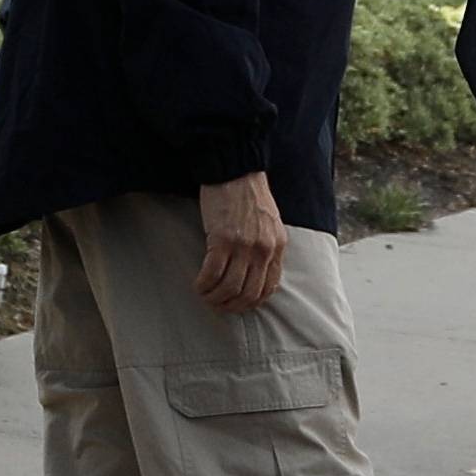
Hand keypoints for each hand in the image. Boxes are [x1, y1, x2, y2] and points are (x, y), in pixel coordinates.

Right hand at [191, 172, 287, 315]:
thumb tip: (254, 273)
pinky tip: (198, 284)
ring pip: (230, 288)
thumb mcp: (270, 223)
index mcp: (277, 246)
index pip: (268, 288)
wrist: (235, 170)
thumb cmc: (249, 194)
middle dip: (231, 305)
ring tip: (205, 296)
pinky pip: (212, 273)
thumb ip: (267, 247)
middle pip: (248, 293)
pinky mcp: (222, 239)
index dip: (250, 302)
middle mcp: (263, 250)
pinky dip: (204, 284)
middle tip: (217, 305)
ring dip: (215, 298)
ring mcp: (243, 246)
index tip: (237, 304)